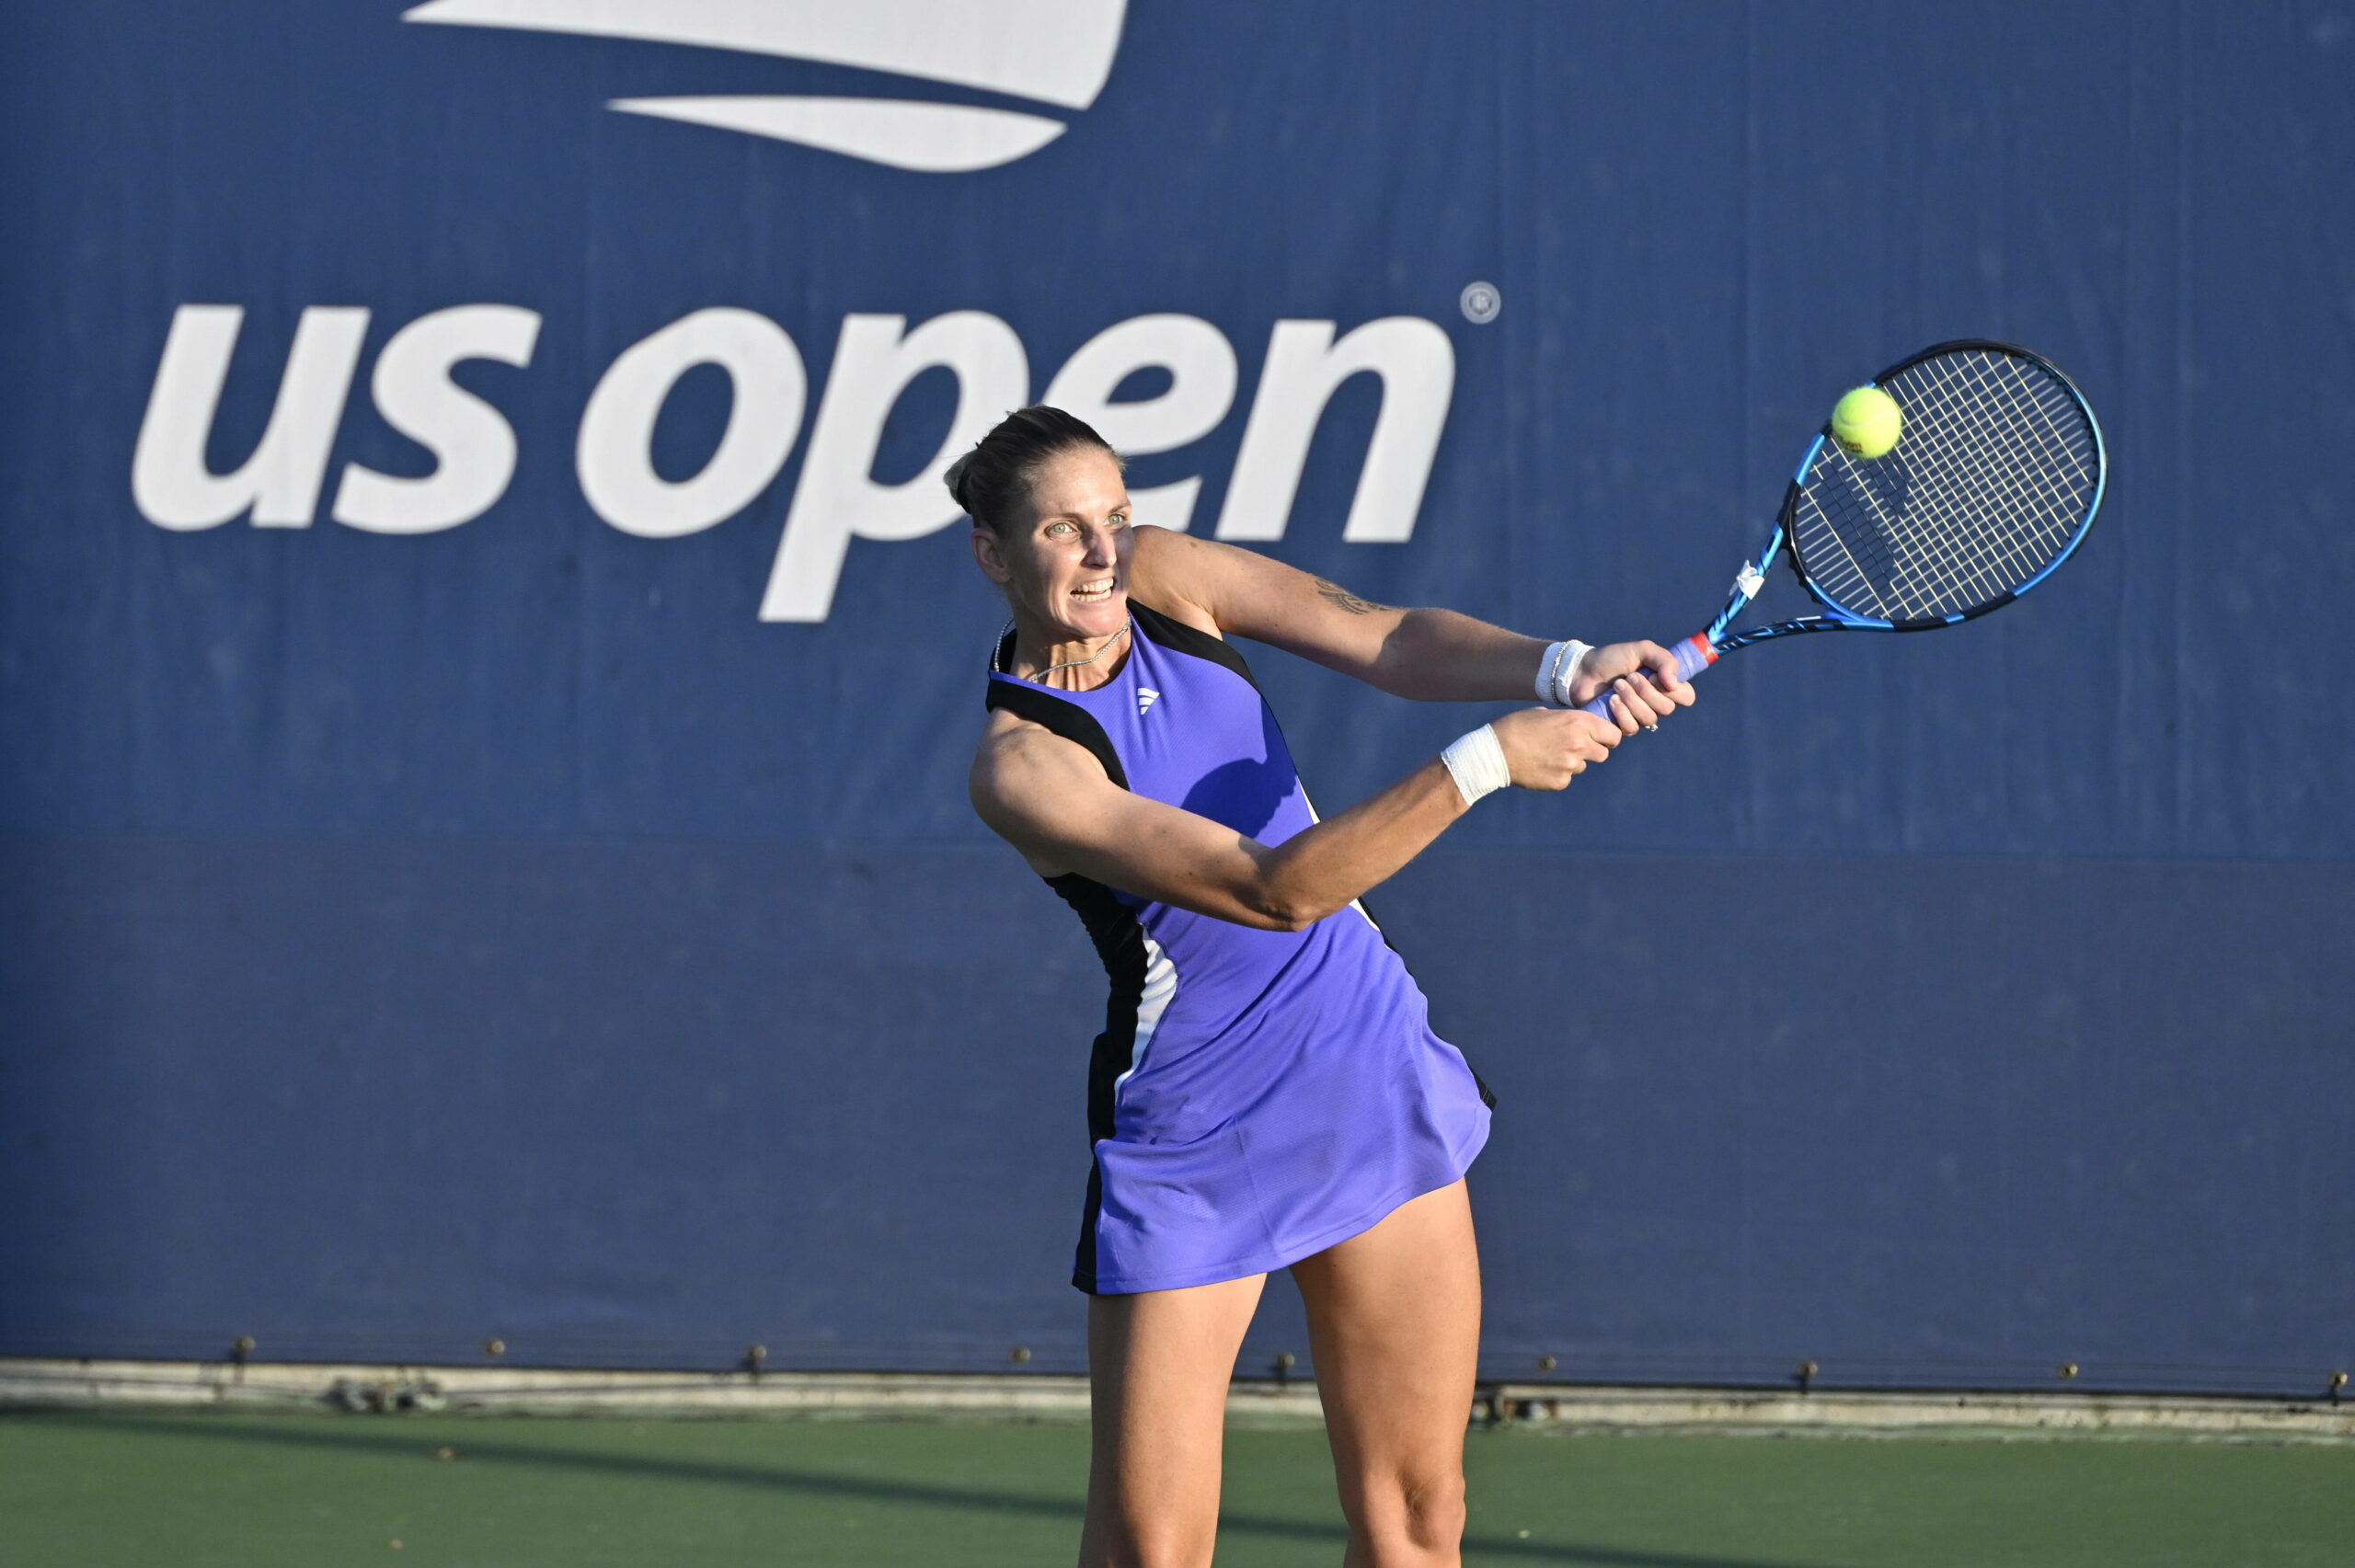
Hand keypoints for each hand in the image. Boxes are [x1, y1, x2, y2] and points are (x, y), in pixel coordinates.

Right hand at [1489, 706, 1620, 790]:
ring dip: (1571, 762)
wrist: (1495, 753)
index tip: (1601, 739)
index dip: (1608, 737)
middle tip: (1574, 748)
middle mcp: (1579, 744)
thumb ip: (1567, 720)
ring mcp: (1570, 765)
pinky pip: (1566, 778)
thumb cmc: (1516, 727)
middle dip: (1592, 751)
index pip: (1613, 735)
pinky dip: (1557, 774)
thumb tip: (1579, 726)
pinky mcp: (1560, 782)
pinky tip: (1540, 766)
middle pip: (1603, 754)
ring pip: (1582, 766)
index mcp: (1577, 722)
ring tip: (1548, 755)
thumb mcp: (1545, 714)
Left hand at [1568, 640, 1698, 734]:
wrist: (1583, 670)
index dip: (1676, 690)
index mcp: (1664, 685)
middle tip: (1630, 677)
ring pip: (1649, 718)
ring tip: (1616, 685)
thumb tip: (1673, 683)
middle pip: (1667, 708)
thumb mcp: (1641, 650)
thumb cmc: (1613, 659)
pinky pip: (1631, 728)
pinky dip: (1621, 712)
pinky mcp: (1621, 726)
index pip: (1687, 696)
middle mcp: (1655, 703)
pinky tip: (1610, 700)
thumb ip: (1664, 660)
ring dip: (1632, 699)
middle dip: (1647, 691)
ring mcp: (1639, 716)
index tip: (1657, 677)